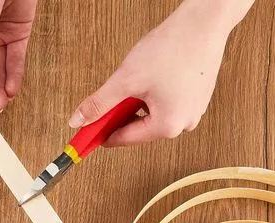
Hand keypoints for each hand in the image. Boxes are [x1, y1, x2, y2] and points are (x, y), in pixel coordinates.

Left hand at [68, 0, 252, 145]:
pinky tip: (149, 80)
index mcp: (168, 126)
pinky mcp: (197, 98)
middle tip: (107, 103)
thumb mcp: (126, 80)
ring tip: (133, 84)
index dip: (103, 134)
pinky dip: (152, 97)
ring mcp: (194, 111)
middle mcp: (184, 124)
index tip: (88, 135)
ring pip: (152, 116)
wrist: (204, 21)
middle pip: (139, 128)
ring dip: (136, 105)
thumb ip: (100, 103)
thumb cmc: (172, 48)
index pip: (125, 139)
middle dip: (121, 116)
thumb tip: (79, 121)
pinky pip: (166, 105)